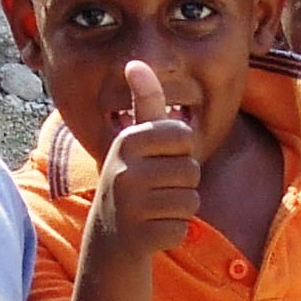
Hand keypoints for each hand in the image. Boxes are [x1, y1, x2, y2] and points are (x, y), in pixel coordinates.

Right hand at [87, 59, 197, 262]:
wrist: (109, 236)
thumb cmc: (133, 178)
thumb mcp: (136, 139)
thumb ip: (144, 102)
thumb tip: (136, 63)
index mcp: (128, 141)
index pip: (184, 135)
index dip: (180, 150)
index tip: (159, 158)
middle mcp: (125, 171)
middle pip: (191, 169)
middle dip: (182, 181)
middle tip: (156, 188)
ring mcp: (131, 206)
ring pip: (191, 200)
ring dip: (180, 206)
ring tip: (154, 208)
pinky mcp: (141, 237)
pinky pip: (183, 227)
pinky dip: (174, 230)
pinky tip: (152, 229)